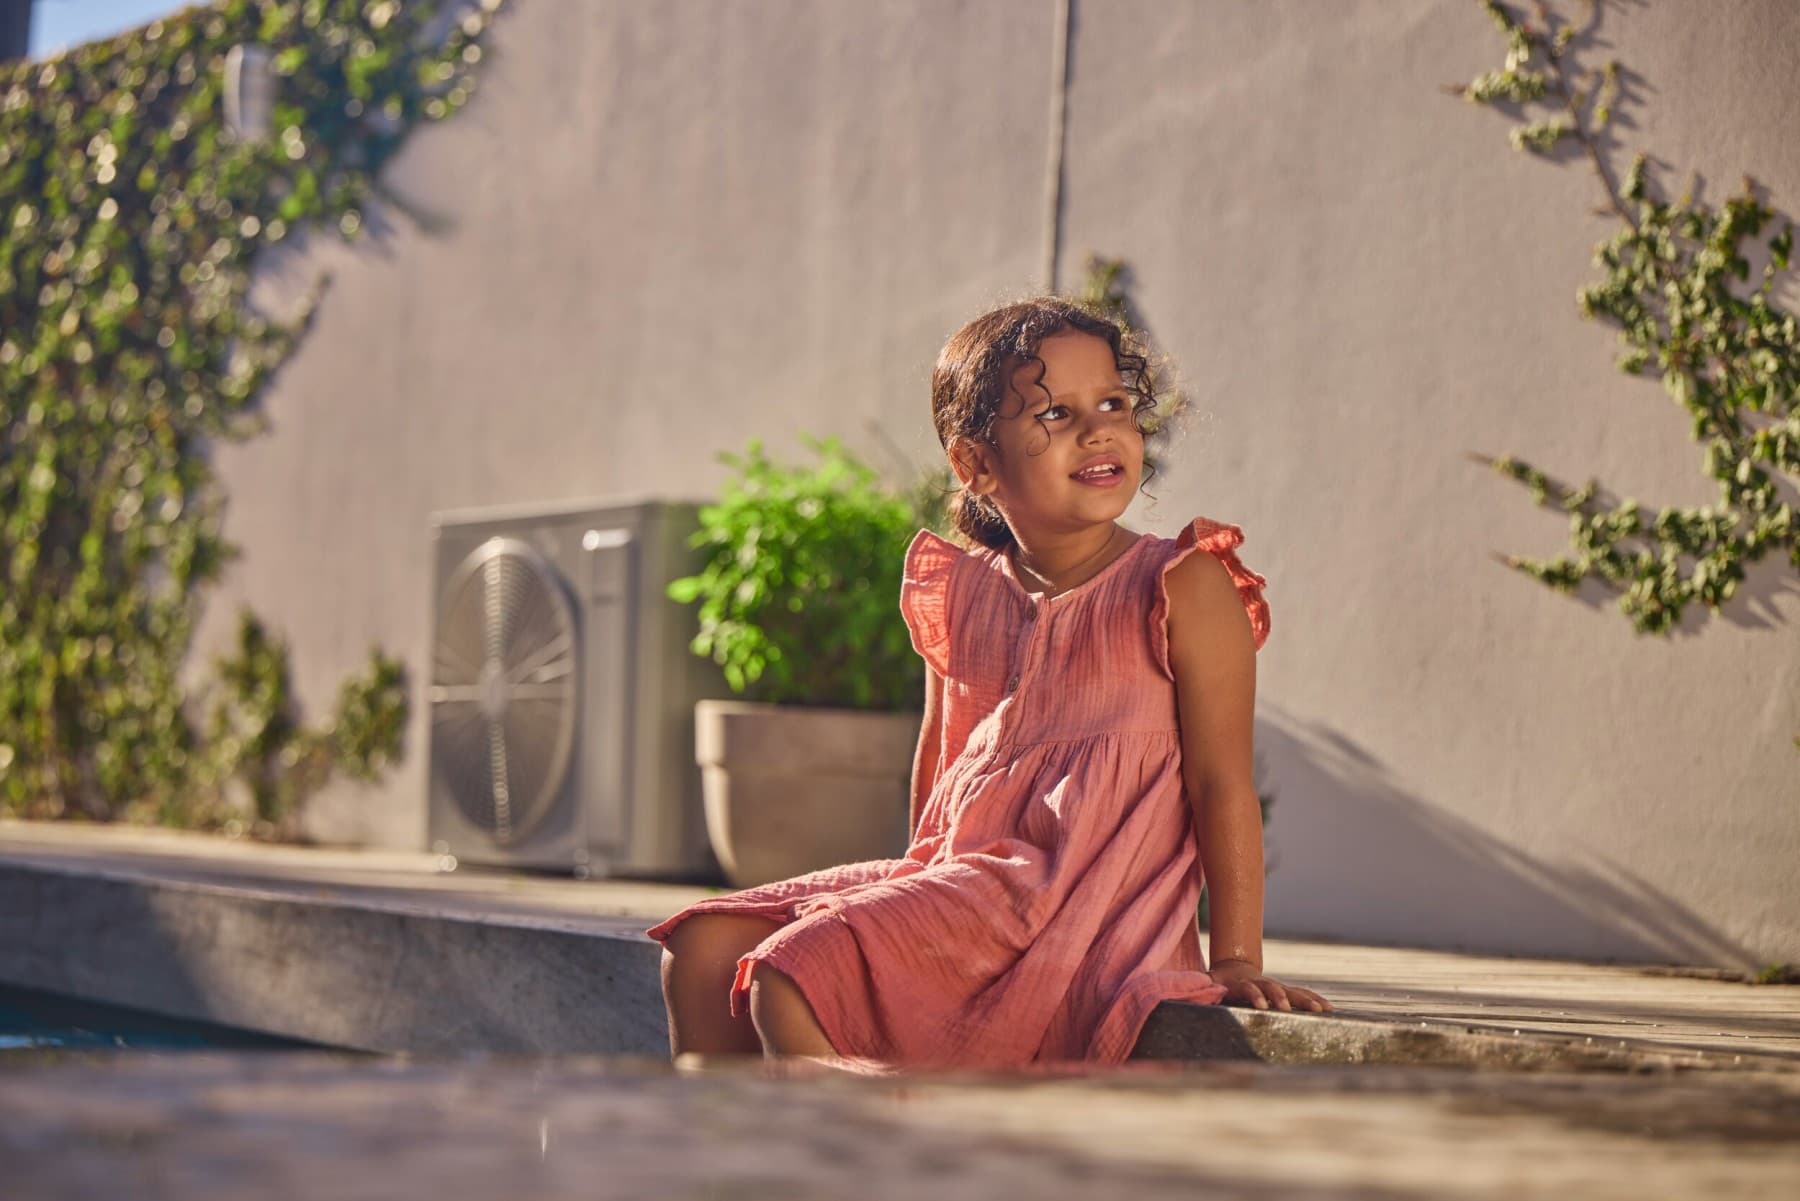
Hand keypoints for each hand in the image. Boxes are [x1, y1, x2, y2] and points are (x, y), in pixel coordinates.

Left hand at [1209, 959, 1332, 1012]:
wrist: (1234, 970)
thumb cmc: (1221, 982)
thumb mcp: (1210, 983)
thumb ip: (1203, 987)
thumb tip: (1194, 989)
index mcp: (1242, 984)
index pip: (1249, 989)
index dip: (1255, 995)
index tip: (1262, 1006)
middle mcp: (1262, 984)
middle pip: (1274, 989)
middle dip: (1282, 998)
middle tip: (1288, 1009)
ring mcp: (1276, 987)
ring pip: (1292, 991)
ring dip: (1305, 1000)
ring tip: (1320, 1010)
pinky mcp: (1286, 991)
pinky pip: (1302, 994)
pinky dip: (1315, 1000)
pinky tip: (1329, 1010)